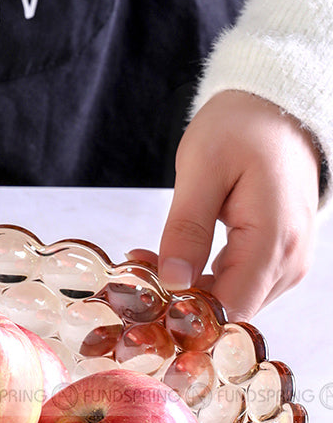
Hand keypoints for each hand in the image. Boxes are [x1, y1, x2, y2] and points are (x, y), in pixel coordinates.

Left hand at [157, 90, 320, 320]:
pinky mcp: (276, 260)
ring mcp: (286, 263)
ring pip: (229, 303)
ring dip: (184, 293)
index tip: (143, 299)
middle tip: (134, 277)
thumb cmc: (242, 129)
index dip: (185, 315)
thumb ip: (186, 229)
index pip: (230, 308)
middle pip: (228, 311)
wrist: (276, 107)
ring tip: (144, 262)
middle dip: (178, 304)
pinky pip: (235, 285)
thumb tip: (174, 280)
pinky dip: (199, 281)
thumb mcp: (202, 171)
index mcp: (274, 240)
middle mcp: (289, 261)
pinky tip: (167, 262)